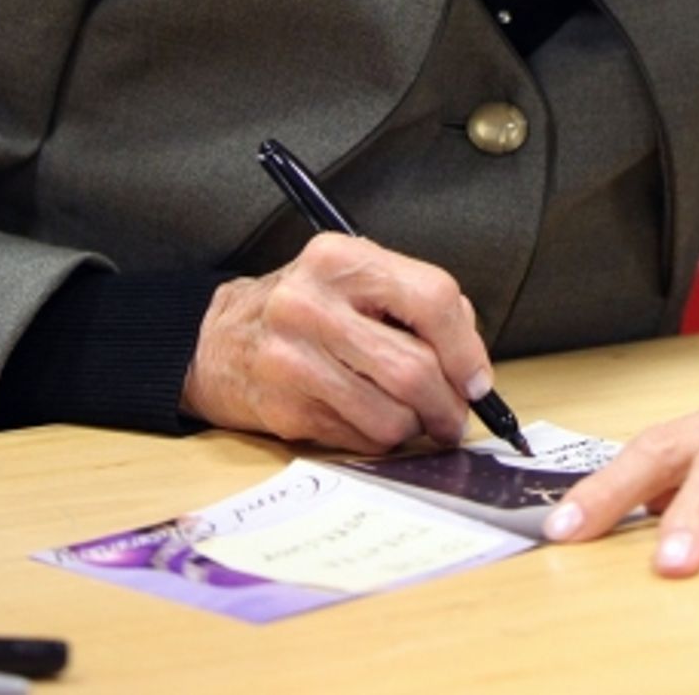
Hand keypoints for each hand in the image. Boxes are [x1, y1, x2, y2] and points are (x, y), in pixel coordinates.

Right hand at [180, 232, 494, 451]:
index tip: (479, 379)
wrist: (220, 340)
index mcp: (339, 259)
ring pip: (391, 415)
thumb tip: (472, 366)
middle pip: (414, 368)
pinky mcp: (285, 409)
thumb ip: (416, 304)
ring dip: (416, 427)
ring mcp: (293, 360)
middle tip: (455, 415)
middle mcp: (311, 305)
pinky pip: (360, 438)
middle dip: (448, 403)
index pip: (431, 297)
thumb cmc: (307, 307)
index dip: (466, 347)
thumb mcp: (356, 277)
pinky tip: (372, 420)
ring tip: (414, 417)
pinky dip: (381, 438)